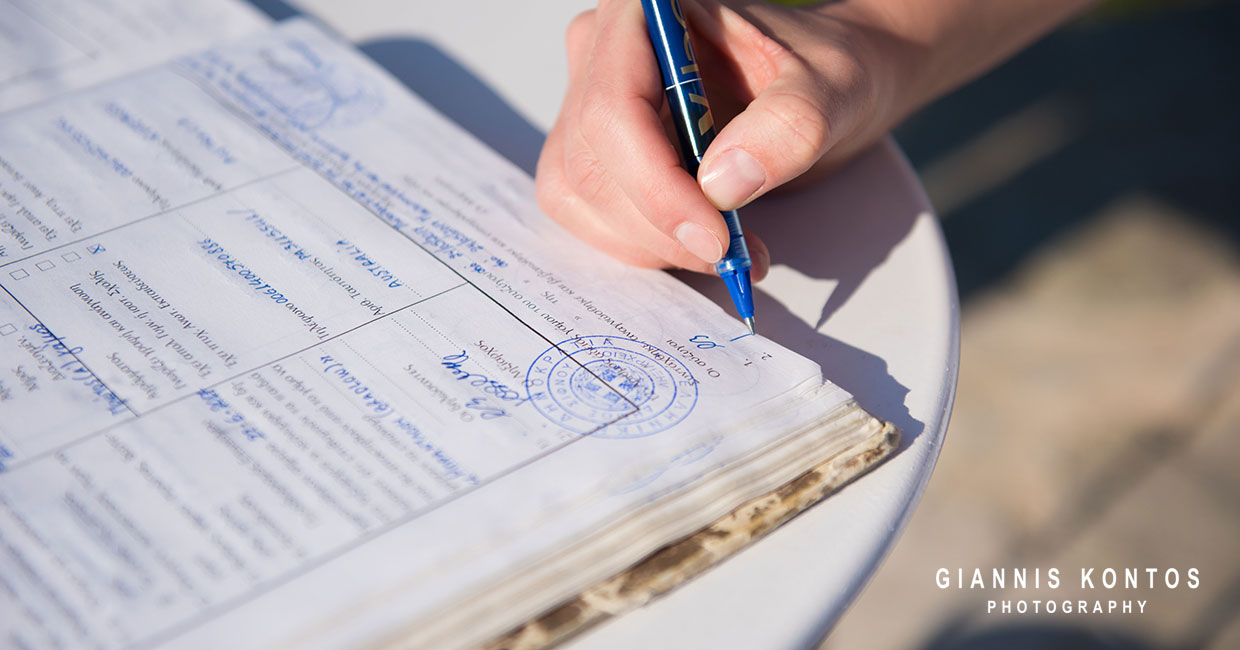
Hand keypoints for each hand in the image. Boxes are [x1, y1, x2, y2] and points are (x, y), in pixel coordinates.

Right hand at [534, 0, 908, 278]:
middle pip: (592, 163)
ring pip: (582, 197)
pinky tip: (703, 242)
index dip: (656, 183)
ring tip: (729, 248)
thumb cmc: (820, 70)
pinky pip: (591, 217)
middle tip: (731, 251)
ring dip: (653, 243)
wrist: (819, 91)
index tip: (715, 233)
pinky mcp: (595, 156)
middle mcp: (602, 53)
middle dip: (661, 224)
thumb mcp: (831, 88)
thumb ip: (788, 124)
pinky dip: (648, 247)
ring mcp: (589, 107)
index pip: (615, 109)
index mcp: (645, 14)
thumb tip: (723, 181)